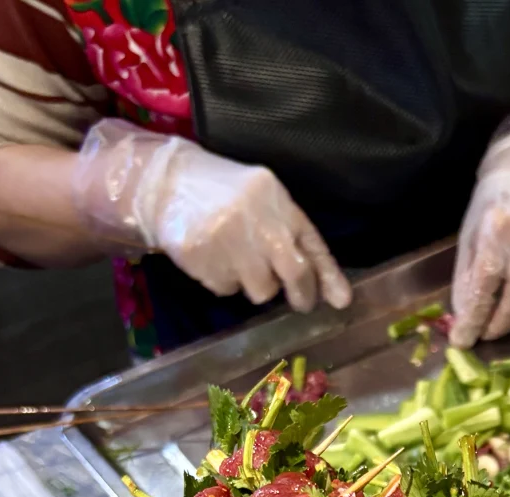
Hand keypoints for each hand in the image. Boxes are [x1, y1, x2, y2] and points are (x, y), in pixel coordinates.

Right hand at [71, 119, 351, 312]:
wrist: (167, 182)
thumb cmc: (225, 194)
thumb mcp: (263, 199)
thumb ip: (292, 234)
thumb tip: (324, 286)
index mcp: (276, 200)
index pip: (312, 244)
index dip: (327, 276)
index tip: (342, 301)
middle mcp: (256, 219)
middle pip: (294, 273)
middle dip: (301, 294)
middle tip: (301, 302)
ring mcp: (228, 240)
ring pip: (261, 290)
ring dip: (256, 284)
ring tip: (239, 260)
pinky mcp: (202, 258)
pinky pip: (227, 289)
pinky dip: (225, 281)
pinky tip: (214, 257)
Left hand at [450, 114, 509, 347]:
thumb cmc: (494, 205)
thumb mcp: (471, 236)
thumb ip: (467, 278)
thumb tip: (464, 318)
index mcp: (496, 235)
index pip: (483, 291)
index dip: (472, 321)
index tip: (462, 341)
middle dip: (497, 326)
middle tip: (486, 332)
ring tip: (506, 321)